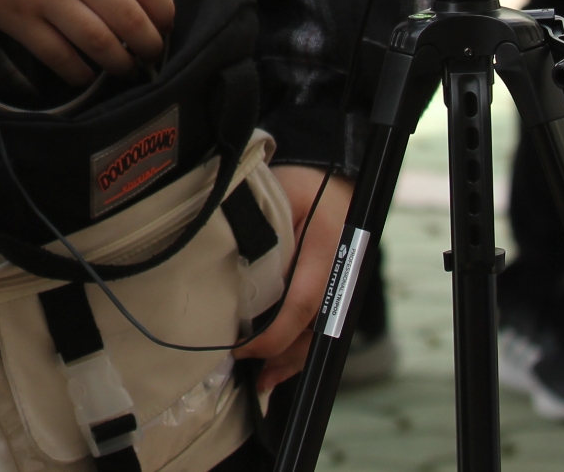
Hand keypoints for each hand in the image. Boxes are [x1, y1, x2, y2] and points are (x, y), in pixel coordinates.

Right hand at [0, 0, 173, 83]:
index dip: (163, 9)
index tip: (166, 25)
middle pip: (127, 17)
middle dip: (147, 43)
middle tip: (150, 55)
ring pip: (98, 41)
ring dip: (118, 62)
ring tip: (123, 69)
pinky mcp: (20, 20)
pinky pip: (58, 55)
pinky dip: (78, 72)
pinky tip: (84, 76)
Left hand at [237, 165, 352, 395]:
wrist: (335, 183)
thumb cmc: (303, 187)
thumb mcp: (279, 195)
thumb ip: (259, 224)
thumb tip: (223, 254)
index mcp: (326, 249)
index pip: (302, 303)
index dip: (274, 333)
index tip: (243, 347)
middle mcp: (339, 276)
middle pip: (314, 330)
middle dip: (281, 355)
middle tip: (246, 367)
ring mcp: (340, 289)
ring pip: (319, 335)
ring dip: (291, 359)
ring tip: (263, 380)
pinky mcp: (336, 295)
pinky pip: (321, 329)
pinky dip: (300, 350)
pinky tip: (279, 369)